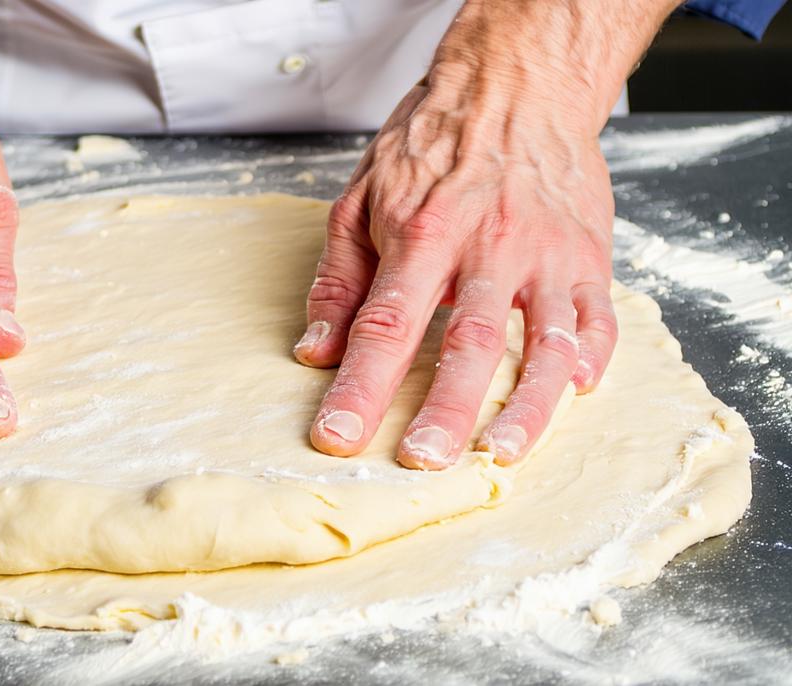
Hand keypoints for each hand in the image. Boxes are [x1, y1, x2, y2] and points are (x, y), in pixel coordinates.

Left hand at [294, 0, 675, 468]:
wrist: (515, 86)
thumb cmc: (431, 145)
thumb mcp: (360, 199)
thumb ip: (339, 281)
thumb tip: (314, 352)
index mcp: (424, 235)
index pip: (387, 326)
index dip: (360, 388)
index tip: (338, 436)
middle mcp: (490, 248)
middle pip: (470, 344)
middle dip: (445, 411)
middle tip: (423, 462)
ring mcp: (547, 254)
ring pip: (545, 343)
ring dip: (526, 408)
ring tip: (500, 455)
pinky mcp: (588, 256)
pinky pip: (598, 318)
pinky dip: (590, 361)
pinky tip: (573, 396)